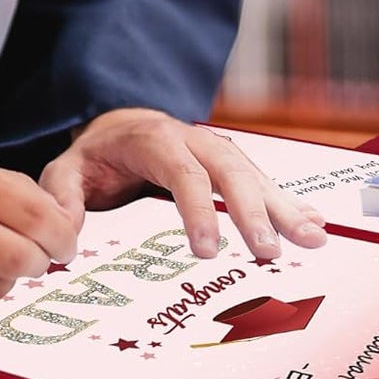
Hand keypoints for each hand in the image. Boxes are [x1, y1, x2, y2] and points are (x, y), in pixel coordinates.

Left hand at [38, 108, 326, 261]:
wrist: (119, 126)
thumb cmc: (96, 156)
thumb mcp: (67, 169)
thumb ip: (63, 194)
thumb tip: (65, 232)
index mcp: (154, 139)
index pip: (181, 172)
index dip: (197, 208)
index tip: (208, 249)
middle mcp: (194, 140)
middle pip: (229, 171)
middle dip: (252, 210)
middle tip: (267, 252)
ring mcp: (217, 151)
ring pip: (254, 174)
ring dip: (284, 207)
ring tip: (312, 240)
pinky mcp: (231, 167)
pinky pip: (264, 182)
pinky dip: (290, 203)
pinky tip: (315, 225)